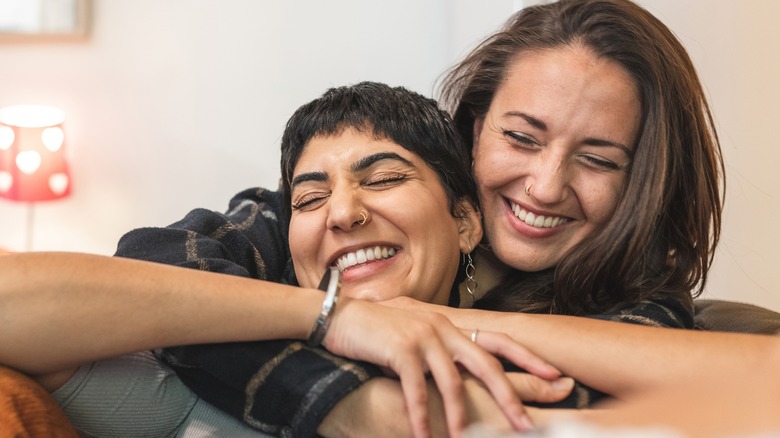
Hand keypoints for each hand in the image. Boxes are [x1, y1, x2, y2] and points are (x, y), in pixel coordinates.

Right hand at [323, 297, 561, 437]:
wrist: (343, 317)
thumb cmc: (382, 332)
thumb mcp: (419, 337)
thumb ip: (444, 351)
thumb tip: (465, 375)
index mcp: (453, 326)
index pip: (499, 341)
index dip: (529, 358)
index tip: (555, 377)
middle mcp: (444, 328)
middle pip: (487, 364)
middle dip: (509, 397)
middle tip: (526, 424)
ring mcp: (423, 337)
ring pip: (453, 382)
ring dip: (461, 416)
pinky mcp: (400, 349)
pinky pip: (417, 389)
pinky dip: (422, 416)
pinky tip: (425, 436)